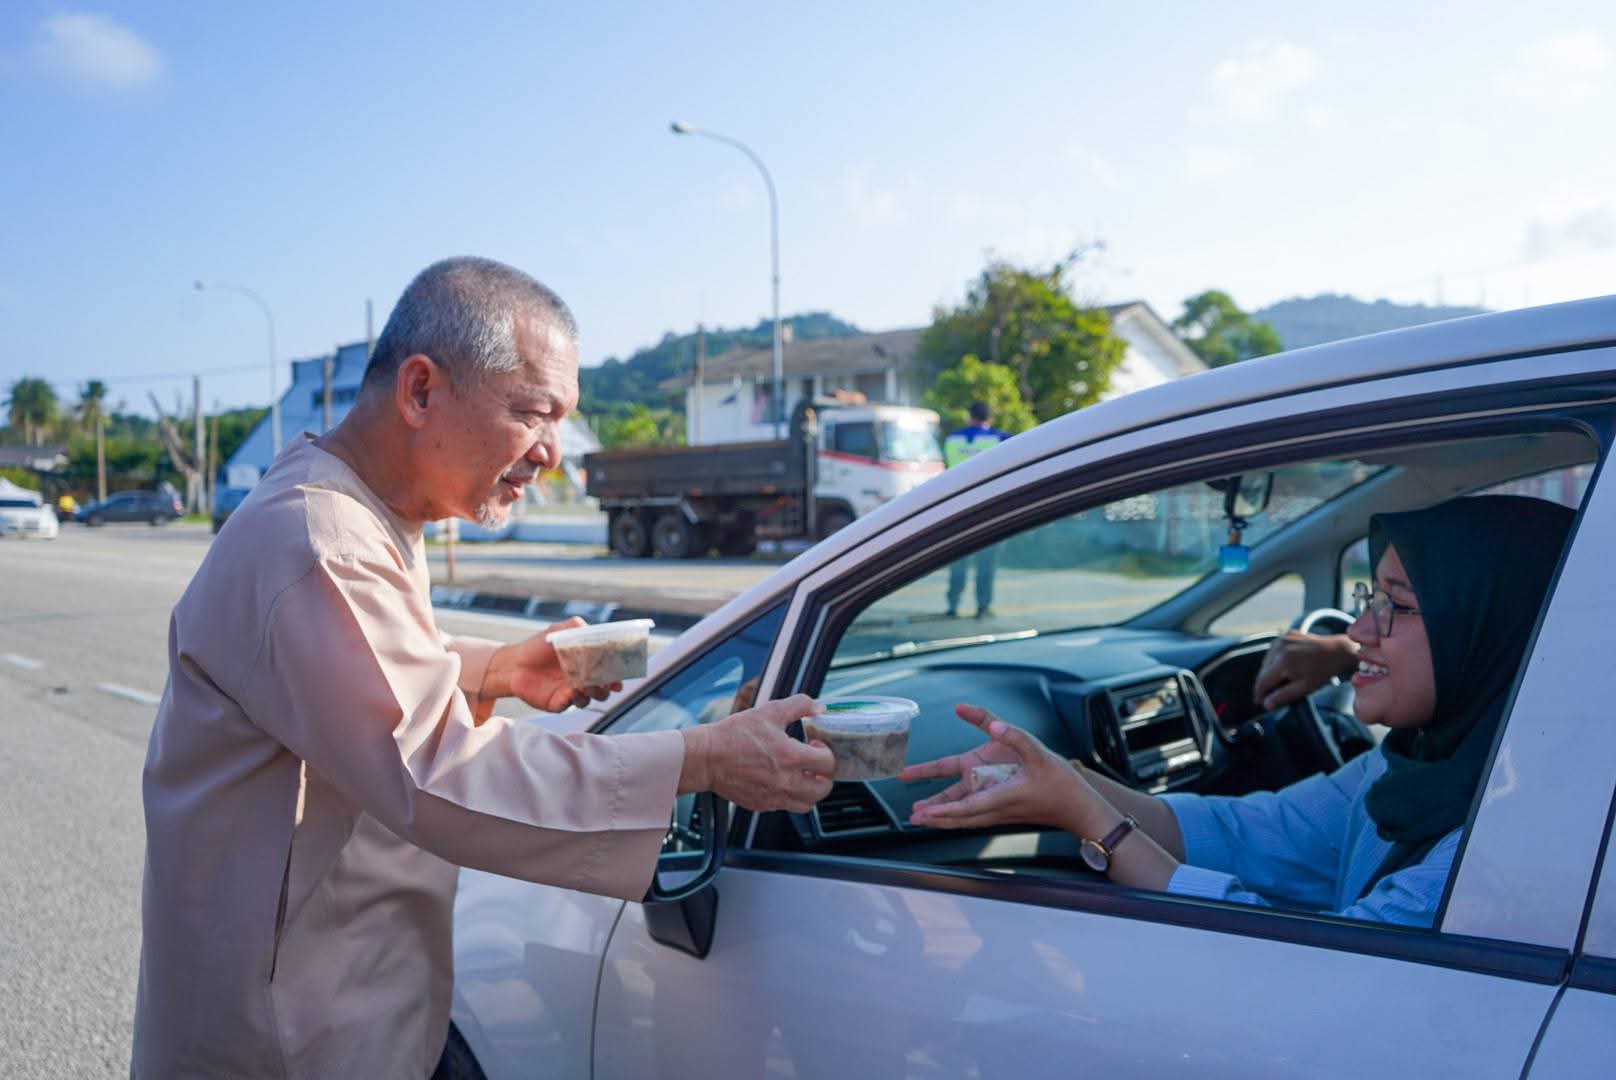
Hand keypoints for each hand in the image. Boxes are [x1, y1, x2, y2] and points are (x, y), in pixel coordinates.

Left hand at [486, 619, 621, 712]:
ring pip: (592, 698)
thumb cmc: (538, 646)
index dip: (617, 673)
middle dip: (609, 686)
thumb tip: (594, 631)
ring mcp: (572, 691)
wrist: (513, 663)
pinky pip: (572, 704)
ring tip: (588, 685)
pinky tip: (572, 690)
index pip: (609, 669)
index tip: (620, 674)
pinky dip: (575, 698)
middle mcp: (583, 678)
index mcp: (587, 662)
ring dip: (595, 693)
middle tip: (607, 682)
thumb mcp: (560, 630)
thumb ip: (577, 627)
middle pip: (605, 687)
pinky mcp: (559, 702)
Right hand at [680, 694, 836, 812]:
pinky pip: (786, 807)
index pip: (828, 763)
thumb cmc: (734, 735)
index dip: (826, 752)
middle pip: (823, 789)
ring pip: (808, 803)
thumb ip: (799, 705)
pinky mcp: (762, 804)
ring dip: (810, 790)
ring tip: (802, 776)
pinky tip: (782, 781)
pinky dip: (790, 796)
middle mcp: (786, 781)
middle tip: (814, 764)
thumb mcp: (769, 712)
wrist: (707, 758)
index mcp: (791, 757)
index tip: (816, 745)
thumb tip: (819, 707)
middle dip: (824, 775)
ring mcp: (774, 796)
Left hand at [902, 704, 1095, 833]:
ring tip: (919, 817)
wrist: (1077, 806)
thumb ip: (1013, 735)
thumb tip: (994, 725)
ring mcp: (999, 810)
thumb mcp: (1038, 751)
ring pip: (964, 817)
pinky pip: (974, 815)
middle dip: (935, 817)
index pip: (966, 806)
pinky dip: (957, 815)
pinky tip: (948, 814)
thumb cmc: (1060, 782)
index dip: (943, 810)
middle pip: (959, 815)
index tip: (924, 814)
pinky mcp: (1003, 809)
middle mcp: (996, 805)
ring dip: (943, 817)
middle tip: (912, 818)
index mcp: (1002, 794)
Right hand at [1252, 631, 1358, 711]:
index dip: (1259, 693)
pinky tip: (1285, 666)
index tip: (1258, 702)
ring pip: (1266, 660)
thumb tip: (1266, 705)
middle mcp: (1279, 647)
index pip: (1262, 681)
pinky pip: (1274, 651)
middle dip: (1264, 684)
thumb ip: (1283, 696)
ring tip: (1278, 681)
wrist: (1338, 651)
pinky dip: (1275, 660)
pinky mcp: (1287, 634)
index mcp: (1283, 661)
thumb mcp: (1304, 687)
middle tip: (1269, 695)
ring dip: (1269, 672)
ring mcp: (1282, 639)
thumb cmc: (1323, 671)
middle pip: (1263, 671)